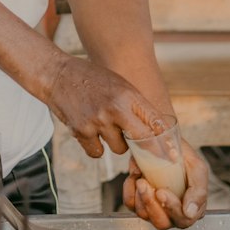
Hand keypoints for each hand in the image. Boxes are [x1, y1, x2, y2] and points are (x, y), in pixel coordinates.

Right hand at [43, 53, 166, 159]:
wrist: (57, 75)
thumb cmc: (91, 79)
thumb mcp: (119, 84)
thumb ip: (135, 105)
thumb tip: (156, 129)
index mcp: (128, 94)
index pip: (154, 121)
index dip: (165, 140)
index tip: (172, 154)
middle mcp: (115, 108)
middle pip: (142, 140)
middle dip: (146, 149)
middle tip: (146, 153)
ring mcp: (98, 121)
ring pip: (119, 148)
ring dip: (116, 143)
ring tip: (106, 126)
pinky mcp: (81, 131)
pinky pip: (97, 153)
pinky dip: (96, 147)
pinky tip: (92, 133)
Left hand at [123, 139, 207, 229]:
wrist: (165, 142)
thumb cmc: (184, 157)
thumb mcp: (197, 168)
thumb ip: (198, 191)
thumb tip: (190, 213)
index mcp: (192, 208)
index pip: (183, 219)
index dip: (171, 208)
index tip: (161, 192)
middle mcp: (174, 213)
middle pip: (162, 223)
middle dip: (151, 204)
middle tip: (145, 184)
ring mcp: (155, 209)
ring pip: (144, 215)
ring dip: (140, 196)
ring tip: (140, 178)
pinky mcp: (139, 202)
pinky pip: (131, 204)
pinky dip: (129, 190)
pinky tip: (135, 177)